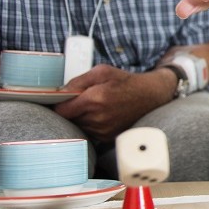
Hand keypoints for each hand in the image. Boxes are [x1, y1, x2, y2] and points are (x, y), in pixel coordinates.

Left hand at [55, 65, 170, 142]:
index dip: (58, 104)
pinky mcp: (108, 137)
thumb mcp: (101, 72)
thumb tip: (59, 92)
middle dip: (71, 109)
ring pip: (79, 126)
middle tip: (81, 100)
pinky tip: (102, 115)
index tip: (61, 100)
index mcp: (94, 100)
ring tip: (95, 107)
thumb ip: (77, 81)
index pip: (61, 110)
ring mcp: (104, 130)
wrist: (150, 97)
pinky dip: (91, 124)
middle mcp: (98, 118)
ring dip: (81, 117)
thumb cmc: (126, 82)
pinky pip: (90, 132)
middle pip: (69, 119)